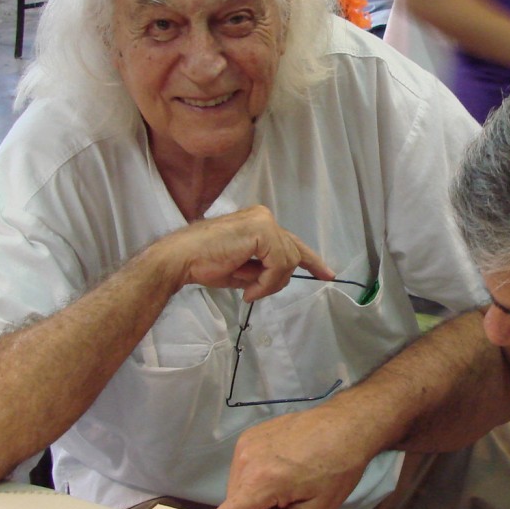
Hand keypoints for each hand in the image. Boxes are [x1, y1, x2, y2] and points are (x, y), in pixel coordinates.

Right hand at [163, 205, 333, 301]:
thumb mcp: (243, 269)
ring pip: (288, 261)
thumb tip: (279, 279)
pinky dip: (266, 282)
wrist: (182, 259)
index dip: (311, 261)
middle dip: (277, 280)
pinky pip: (279, 264)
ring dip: (269, 283)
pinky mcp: (262, 230)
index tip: (327, 275)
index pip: (291, 242)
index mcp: (259, 223)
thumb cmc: (204, 264)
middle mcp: (264, 217)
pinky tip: (248, 288)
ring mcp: (264, 221)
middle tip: (254, 291)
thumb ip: (263, 269)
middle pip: (292, 254)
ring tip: (247, 289)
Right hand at [185, 405, 376, 508]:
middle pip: (236, 505)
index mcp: (262, 481)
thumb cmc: (337, 470)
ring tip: (290, 484)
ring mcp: (245, 444)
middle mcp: (246, 460)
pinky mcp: (249, 435)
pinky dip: (257, 479)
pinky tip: (284, 471)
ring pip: (239, 489)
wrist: (346, 425)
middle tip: (288, 508)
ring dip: (256, 497)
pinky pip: (244, 470)